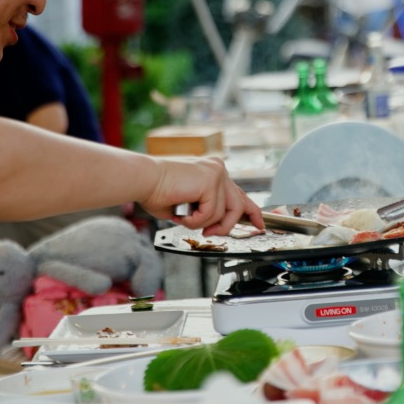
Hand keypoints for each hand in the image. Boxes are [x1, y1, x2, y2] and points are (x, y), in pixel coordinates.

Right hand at [141, 157, 264, 234]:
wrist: (143, 180)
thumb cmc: (156, 190)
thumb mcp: (188, 203)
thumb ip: (205, 209)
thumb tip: (214, 224)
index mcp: (213, 171)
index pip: (239, 193)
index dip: (252, 211)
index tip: (259, 224)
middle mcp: (218, 169)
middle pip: (239, 204)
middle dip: (228, 225)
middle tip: (211, 234)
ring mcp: (216, 174)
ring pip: (223, 213)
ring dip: (203, 223)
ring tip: (185, 219)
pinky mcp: (210, 181)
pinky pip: (211, 213)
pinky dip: (196, 220)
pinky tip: (182, 214)